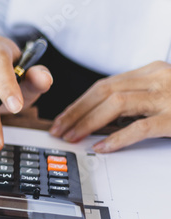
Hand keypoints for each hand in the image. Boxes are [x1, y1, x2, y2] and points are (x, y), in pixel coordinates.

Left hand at [49, 61, 170, 152]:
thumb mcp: (165, 91)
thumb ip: (138, 98)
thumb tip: (104, 116)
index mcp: (152, 72)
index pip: (105, 85)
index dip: (79, 103)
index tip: (62, 118)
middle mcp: (158, 79)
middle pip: (105, 91)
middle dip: (76, 112)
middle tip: (58, 129)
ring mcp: (167, 97)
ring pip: (116, 103)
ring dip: (88, 122)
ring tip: (72, 136)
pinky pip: (140, 127)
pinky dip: (117, 137)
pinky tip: (102, 146)